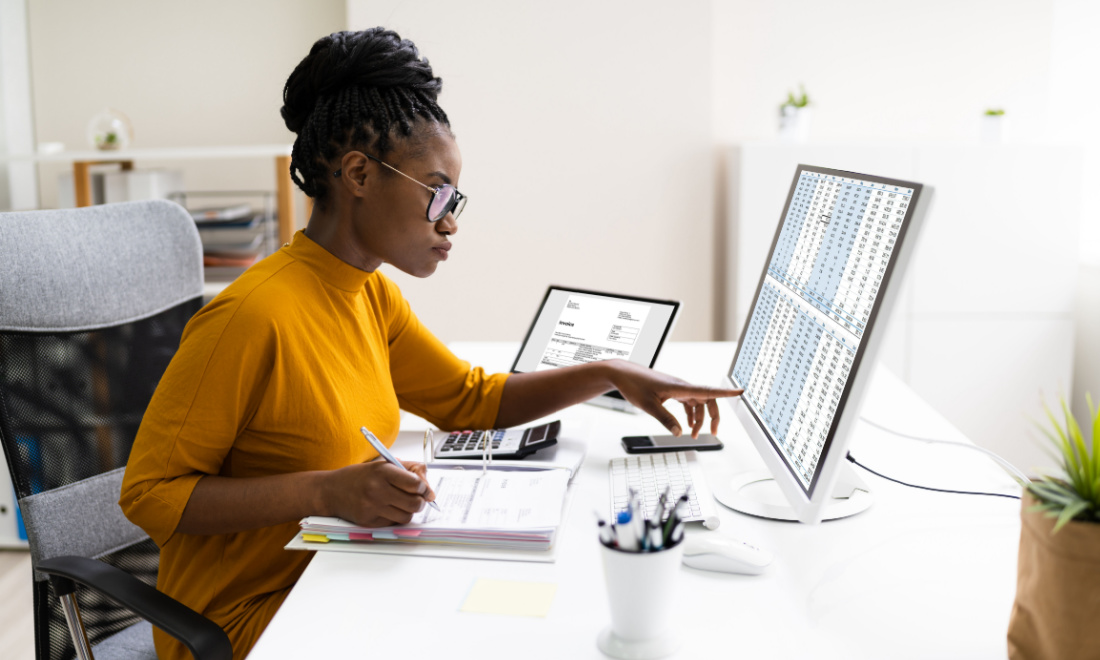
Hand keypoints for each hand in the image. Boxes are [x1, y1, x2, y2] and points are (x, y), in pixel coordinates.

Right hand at [320, 460, 435, 527]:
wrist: (331, 490)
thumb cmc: (360, 476)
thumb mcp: (383, 464)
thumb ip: (408, 470)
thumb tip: (428, 488)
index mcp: (383, 471)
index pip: (415, 483)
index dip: (424, 488)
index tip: (425, 489)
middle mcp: (377, 489)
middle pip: (414, 503)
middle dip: (420, 502)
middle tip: (418, 499)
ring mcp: (372, 507)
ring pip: (406, 516)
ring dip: (409, 511)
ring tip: (401, 503)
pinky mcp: (368, 521)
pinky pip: (393, 523)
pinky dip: (395, 517)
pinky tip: (387, 509)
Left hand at [607, 361, 742, 437]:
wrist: (622, 373)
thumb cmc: (634, 385)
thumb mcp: (648, 405)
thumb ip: (665, 419)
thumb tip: (679, 433)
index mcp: (679, 387)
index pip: (708, 390)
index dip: (726, 392)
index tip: (741, 392)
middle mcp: (682, 386)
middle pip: (707, 399)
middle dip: (713, 416)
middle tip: (714, 433)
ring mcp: (677, 388)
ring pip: (698, 402)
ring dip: (699, 418)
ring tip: (694, 434)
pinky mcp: (672, 390)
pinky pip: (688, 402)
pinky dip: (690, 414)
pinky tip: (687, 424)